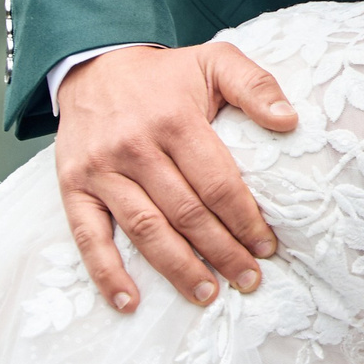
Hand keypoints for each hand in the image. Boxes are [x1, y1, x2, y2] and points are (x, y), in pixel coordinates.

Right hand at [53, 41, 298, 312]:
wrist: (95, 67)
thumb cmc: (164, 74)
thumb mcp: (215, 61)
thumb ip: (255, 85)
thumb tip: (290, 121)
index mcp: (175, 120)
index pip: (217, 183)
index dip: (244, 219)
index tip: (267, 246)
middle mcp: (135, 147)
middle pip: (185, 213)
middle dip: (221, 252)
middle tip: (249, 279)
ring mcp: (101, 170)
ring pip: (145, 229)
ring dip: (178, 268)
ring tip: (207, 294)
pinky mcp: (73, 187)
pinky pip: (88, 237)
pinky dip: (107, 274)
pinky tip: (130, 302)